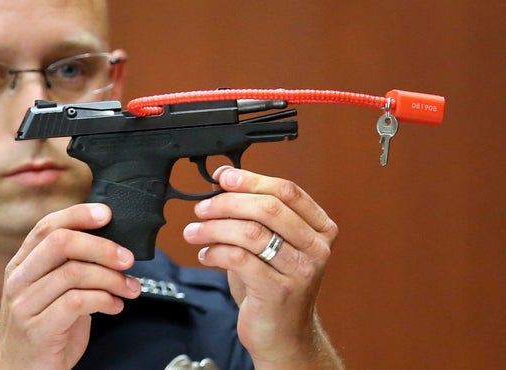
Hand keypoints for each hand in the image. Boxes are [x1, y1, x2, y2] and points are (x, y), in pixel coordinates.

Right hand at [0, 204, 141, 369]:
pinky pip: (77, 302)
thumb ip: (71, 267)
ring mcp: (25, 304)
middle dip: (101, 246)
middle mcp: (19, 280)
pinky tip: (115, 306)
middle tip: (127, 258)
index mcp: (22, 265)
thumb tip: (111, 245)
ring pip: (74, 272)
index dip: (78, 215)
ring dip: (111, 278)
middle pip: (60, 242)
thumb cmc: (45, 330)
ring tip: (129, 288)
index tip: (106, 214)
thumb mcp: (53, 292)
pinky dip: (104, 300)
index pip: (46, 227)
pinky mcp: (38, 329)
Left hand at [183, 166, 341, 368]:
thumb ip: (256, 216)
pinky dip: (215, 252)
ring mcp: (300, 270)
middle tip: (202, 207)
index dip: (251, 179)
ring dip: (214, 227)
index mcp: (320, 229)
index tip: (223, 177)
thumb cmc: (274, 286)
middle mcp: (316, 248)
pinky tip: (206, 255)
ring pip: (250, 232)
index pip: (287, 191)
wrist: (284, 335)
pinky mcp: (278, 291)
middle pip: (268, 208)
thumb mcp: (273, 245)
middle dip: (227, 202)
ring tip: (194, 232)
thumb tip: (224, 182)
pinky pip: (239, 258)